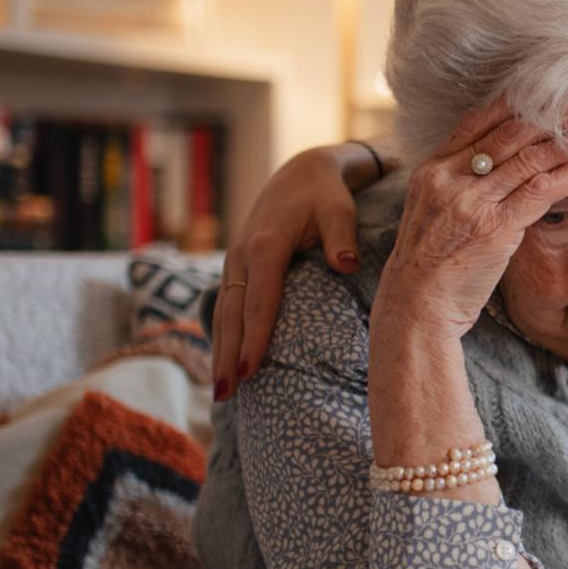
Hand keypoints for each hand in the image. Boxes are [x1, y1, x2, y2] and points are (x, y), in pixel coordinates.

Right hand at [212, 141, 369, 399]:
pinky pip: (226, 306)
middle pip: (233, 314)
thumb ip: (342, 238)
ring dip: (220, 352)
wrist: (302, 173)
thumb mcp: (339, 210)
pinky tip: (223, 364)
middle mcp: (242, 255)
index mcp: (265, 245)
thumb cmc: (327, 196)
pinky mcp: (236, 268)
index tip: (250, 371)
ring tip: (221, 393)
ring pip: (223, 313)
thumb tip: (347, 265)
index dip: (254, 338)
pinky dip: (222, 336)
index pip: (259, 301)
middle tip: (226, 394)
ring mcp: (234, 261)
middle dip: (228, 355)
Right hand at [373, 103, 567, 341]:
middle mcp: (449, 179)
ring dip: (567, 142)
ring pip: (528, 158)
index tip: (546, 90)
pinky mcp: (495, 228)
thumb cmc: (430, 262)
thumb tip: (495, 162)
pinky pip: (540, 191)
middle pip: (507, 133)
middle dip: (549, 115)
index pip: (477, 121)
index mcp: (431, 169)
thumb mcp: (432, 210)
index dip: (514, 103)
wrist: (417, 303)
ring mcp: (471, 202)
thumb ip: (457, 182)